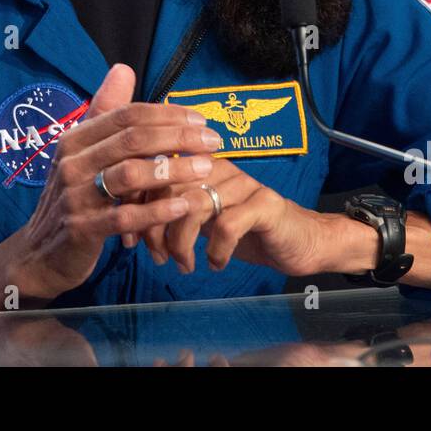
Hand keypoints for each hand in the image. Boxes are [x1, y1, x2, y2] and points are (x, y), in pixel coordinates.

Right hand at [14, 63, 222, 301]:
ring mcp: (75, 197)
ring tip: (207, 169)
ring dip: (174, 169)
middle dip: (178, 137)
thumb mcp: (83, 153)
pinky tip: (183, 205)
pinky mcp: (82, 229)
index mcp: (74, 139)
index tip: (201, 120)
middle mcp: (72, 163)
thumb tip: (124, 68)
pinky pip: (125, 217)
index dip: (167, 114)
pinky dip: (157, 211)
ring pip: (131, 176)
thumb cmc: (73, 198)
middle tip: (214, 142)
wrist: (39, 254)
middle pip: (133, 140)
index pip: (127, 115)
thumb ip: (105, 113)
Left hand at [139, 156, 328, 277]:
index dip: (138, 207)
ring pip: (195, 206)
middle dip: (156, 229)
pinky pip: (228, 225)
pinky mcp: (266, 205)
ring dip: (182, 243)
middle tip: (157, 257)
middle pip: (170, 189)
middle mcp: (220, 167)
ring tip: (185, 265)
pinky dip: (216, 251)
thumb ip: (171, 214)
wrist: (298, 240)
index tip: (132, 238)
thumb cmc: (245, 231)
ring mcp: (244, 184)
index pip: (156, 174)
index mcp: (200, 165)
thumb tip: (131, 226)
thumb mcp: (201, 220)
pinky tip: (216, 264)